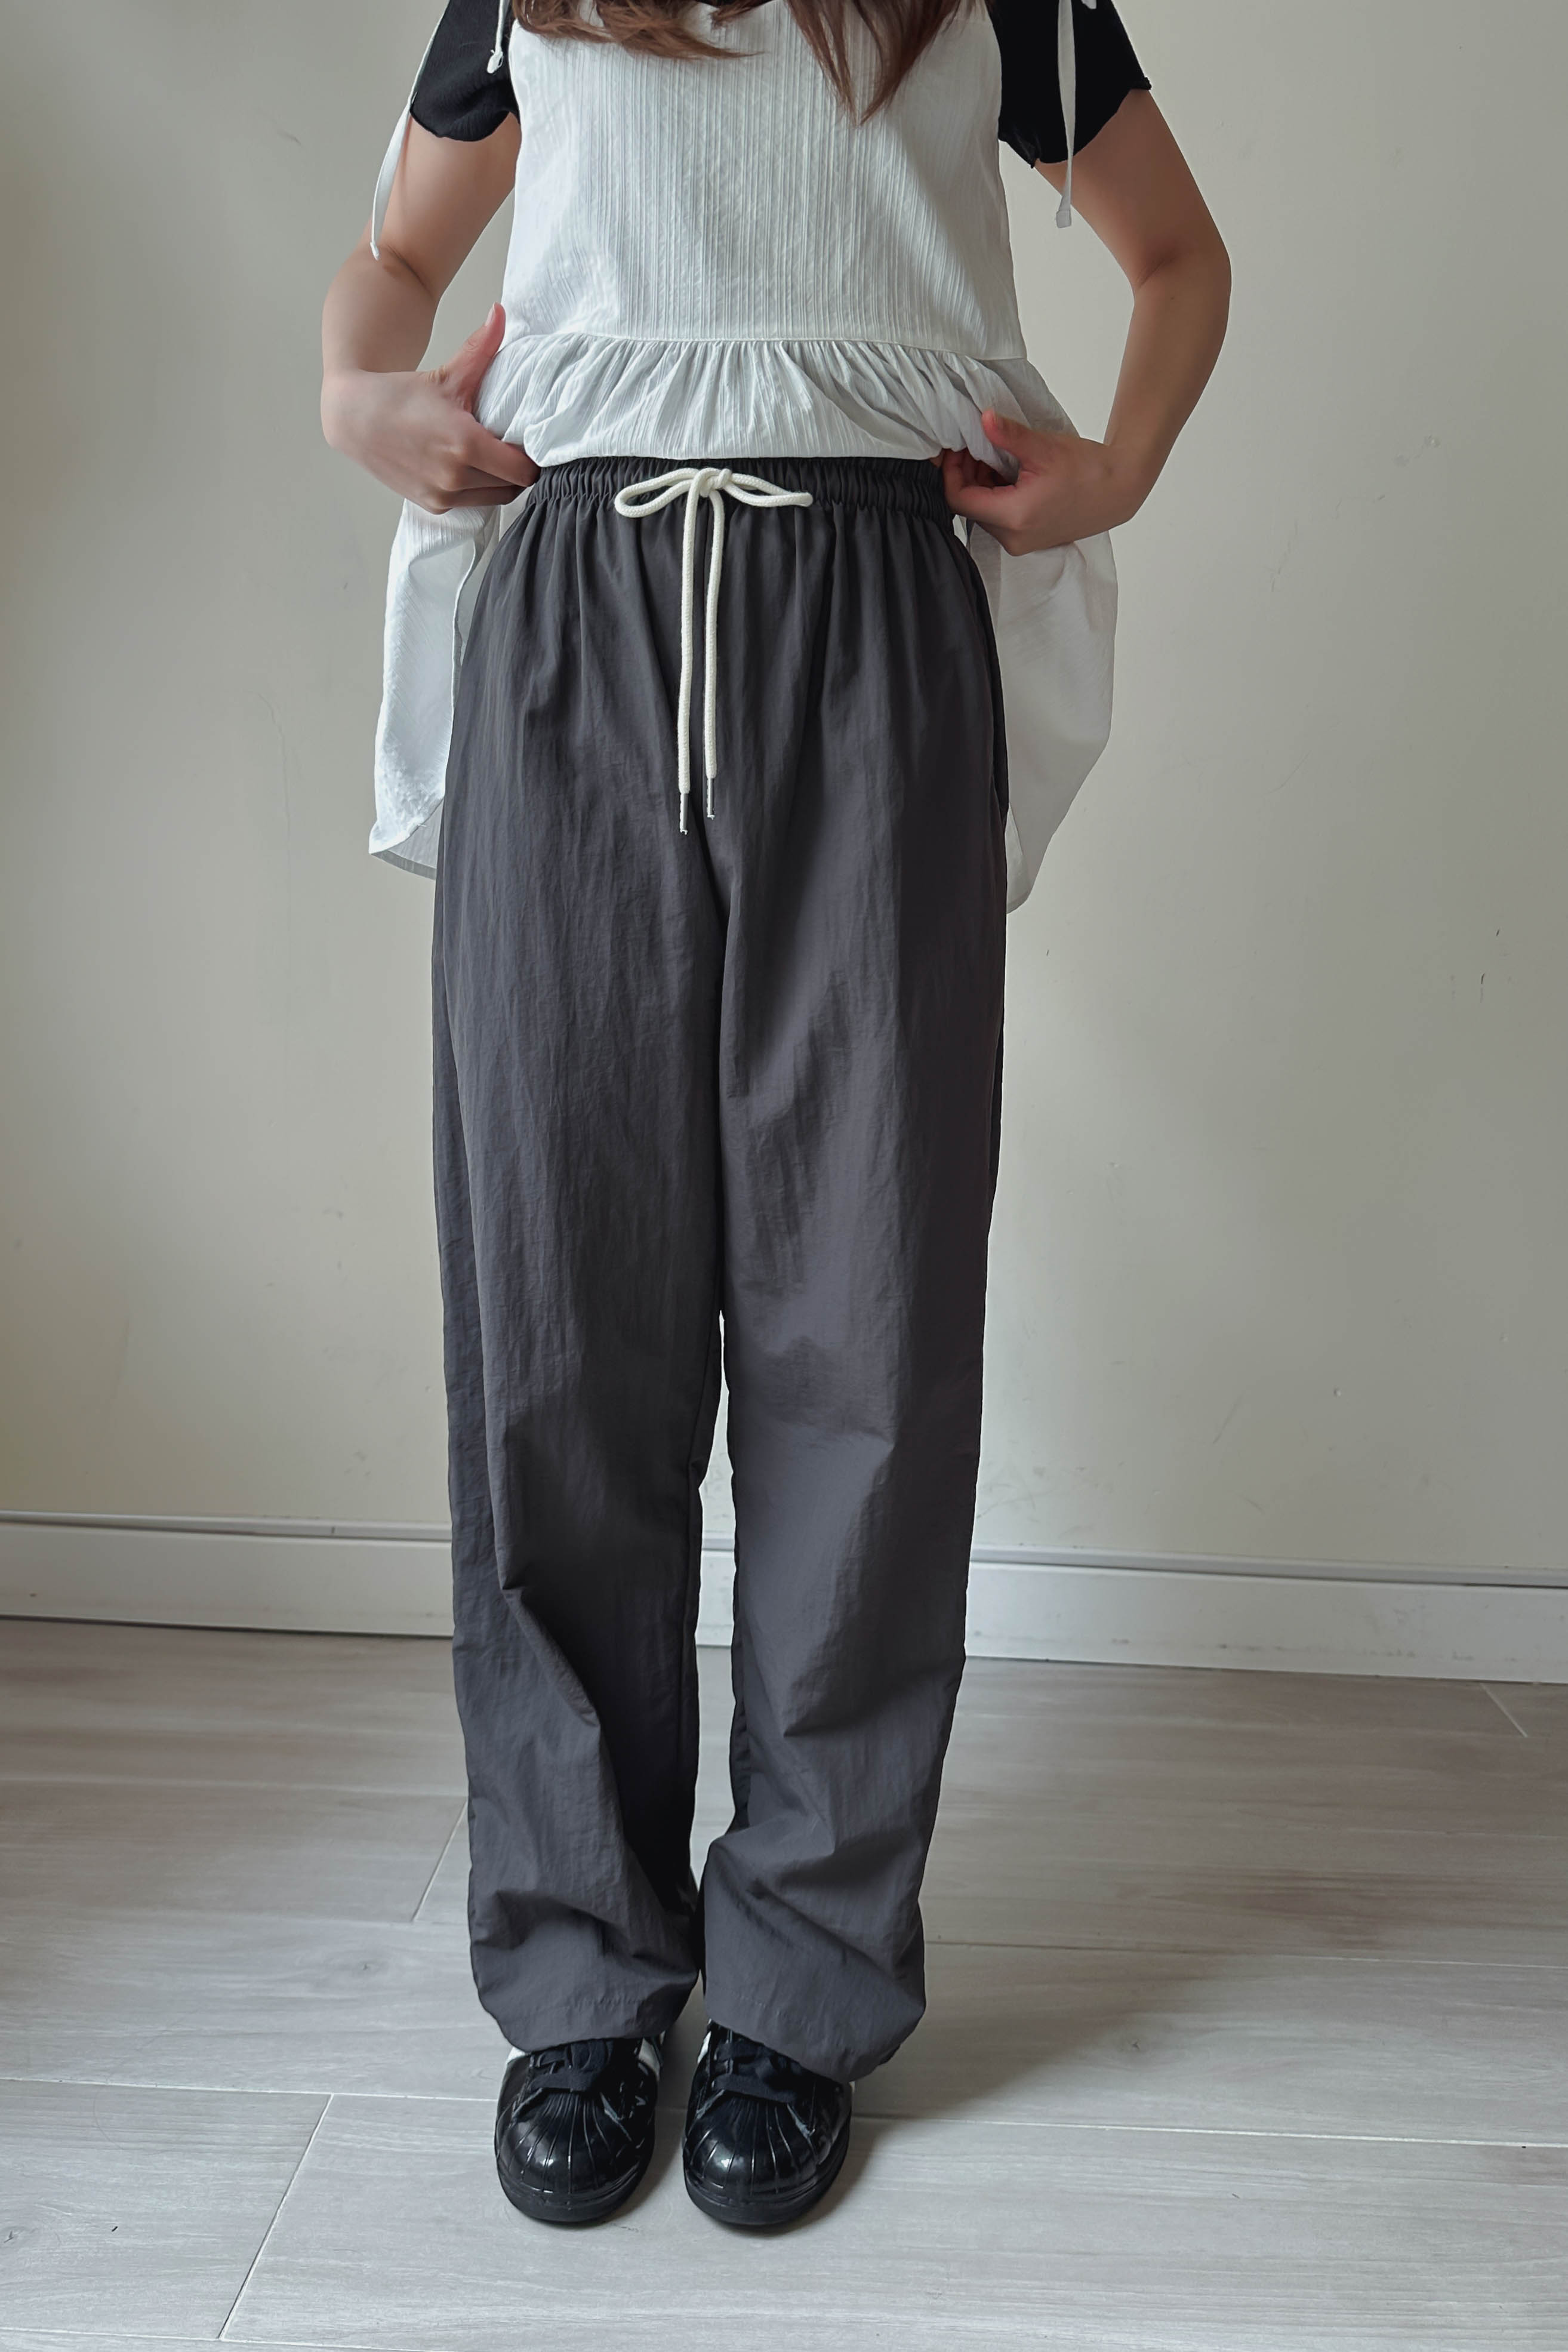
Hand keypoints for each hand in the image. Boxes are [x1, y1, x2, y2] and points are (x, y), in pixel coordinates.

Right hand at [322, 304, 536, 513]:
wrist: (353, 417)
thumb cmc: (400, 395)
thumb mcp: (446, 373)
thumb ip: (480, 347)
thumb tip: (502, 312)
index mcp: (465, 445)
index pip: (525, 470)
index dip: (533, 457)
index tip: (529, 441)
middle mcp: (455, 477)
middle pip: (514, 486)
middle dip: (518, 468)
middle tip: (514, 447)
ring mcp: (443, 495)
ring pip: (495, 498)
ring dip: (499, 481)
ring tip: (494, 456)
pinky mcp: (432, 504)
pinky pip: (472, 502)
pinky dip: (477, 489)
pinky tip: (470, 467)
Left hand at [940, 409, 1150, 554]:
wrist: (1118, 490)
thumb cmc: (1087, 470)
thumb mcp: (1043, 447)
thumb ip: (1008, 435)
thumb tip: (983, 419)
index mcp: (1014, 517)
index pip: (960, 500)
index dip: (950, 472)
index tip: (955, 448)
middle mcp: (1013, 538)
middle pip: (970, 507)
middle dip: (966, 475)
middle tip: (974, 445)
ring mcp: (1020, 543)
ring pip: (983, 513)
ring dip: (981, 483)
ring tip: (994, 455)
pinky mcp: (1028, 540)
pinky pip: (999, 518)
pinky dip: (996, 494)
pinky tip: (1008, 471)